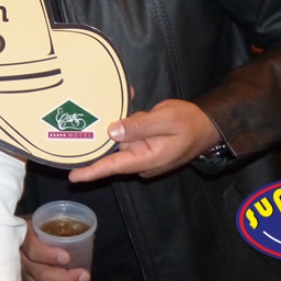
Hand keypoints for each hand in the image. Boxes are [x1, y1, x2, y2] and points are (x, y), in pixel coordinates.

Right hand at [20, 217, 89, 280]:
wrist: (21, 237)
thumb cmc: (37, 228)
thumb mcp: (44, 222)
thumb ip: (62, 228)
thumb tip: (90, 236)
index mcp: (24, 237)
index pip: (33, 249)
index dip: (48, 255)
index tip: (67, 257)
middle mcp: (21, 258)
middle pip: (39, 273)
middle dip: (64, 278)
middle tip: (85, 275)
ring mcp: (24, 273)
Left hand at [68, 99, 220, 181]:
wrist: (206, 125)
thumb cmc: (189, 122)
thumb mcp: (165, 119)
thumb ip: (139, 126)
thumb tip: (112, 131)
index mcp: (147, 158)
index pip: (115, 167)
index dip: (93, 171)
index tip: (74, 177)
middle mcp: (141, 159)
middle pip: (114, 149)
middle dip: (109, 131)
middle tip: (114, 113)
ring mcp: (141, 153)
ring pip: (120, 137)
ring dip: (124, 121)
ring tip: (137, 105)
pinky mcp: (142, 144)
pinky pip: (129, 132)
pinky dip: (130, 121)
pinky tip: (135, 103)